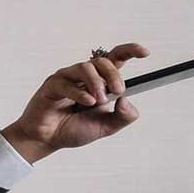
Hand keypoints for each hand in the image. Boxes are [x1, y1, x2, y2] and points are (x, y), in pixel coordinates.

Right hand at [1, 43, 147, 162]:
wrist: (48, 140)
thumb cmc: (73, 129)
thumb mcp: (107, 127)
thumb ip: (123, 116)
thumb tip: (126, 100)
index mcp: (99, 81)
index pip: (115, 58)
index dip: (130, 51)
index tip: (145, 53)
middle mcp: (83, 77)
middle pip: (102, 61)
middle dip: (114, 75)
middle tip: (117, 92)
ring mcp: (67, 79)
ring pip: (86, 67)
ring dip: (97, 84)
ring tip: (98, 102)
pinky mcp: (52, 86)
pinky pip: (67, 83)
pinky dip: (80, 93)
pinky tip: (87, 103)